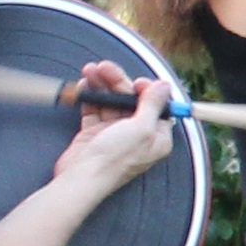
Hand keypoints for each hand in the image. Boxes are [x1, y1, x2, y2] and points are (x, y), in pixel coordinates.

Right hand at [62, 64, 173, 201]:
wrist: (82, 177)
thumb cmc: (114, 160)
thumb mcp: (142, 129)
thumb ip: (153, 105)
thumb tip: (164, 87)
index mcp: (156, 137)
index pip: (158, 107)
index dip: (148, 91)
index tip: (137, 82)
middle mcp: (138, 135)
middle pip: (132, 100)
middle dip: (118, 82)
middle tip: (105, 68)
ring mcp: (115, 134)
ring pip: (111, 102)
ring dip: (102, 85)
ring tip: (91, 71)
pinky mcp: (95, 133)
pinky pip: (94, 109)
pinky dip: (90, 96)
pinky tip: (85, 84)